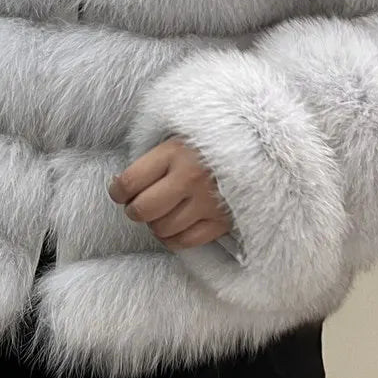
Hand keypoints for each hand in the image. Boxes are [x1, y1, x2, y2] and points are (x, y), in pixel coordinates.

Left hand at [108, 137, 232, 250]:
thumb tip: (122, 184)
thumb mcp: (180, 135)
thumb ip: (154, 156)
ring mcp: (208, 202)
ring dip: (155, 224)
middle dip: (134, 210)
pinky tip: (174, 227)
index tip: (119, 192)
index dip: (116, 192)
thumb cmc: (211, 141)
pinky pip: (185, 242)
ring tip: (161, 213)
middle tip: (138, 205)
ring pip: (162, 229)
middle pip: (143, 210)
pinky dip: (173, 239)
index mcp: (176, 152)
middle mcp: (190, 178)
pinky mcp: (222, 221)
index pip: (130, 182)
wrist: (260, 147)